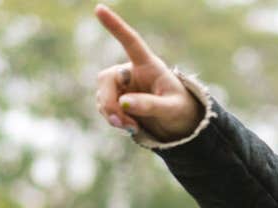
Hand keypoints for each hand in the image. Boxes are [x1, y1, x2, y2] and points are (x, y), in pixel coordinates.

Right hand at [93, 4, 202, 140]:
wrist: (176, 122)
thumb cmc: (178, 109)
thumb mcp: (170, 109)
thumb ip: (150, 105)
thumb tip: (124, 104)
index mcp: (148, 65)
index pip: (130, 42)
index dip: (115, 26)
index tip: (99, 9)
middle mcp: (130, 71)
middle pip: (107, 79)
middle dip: (110, 103)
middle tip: (120, 122)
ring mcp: (121, 86)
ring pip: (103, 96)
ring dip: (112, 115)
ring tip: (132, 127)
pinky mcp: (115, 100)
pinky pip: (105, 108)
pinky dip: (113, 119)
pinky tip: (129, 126)